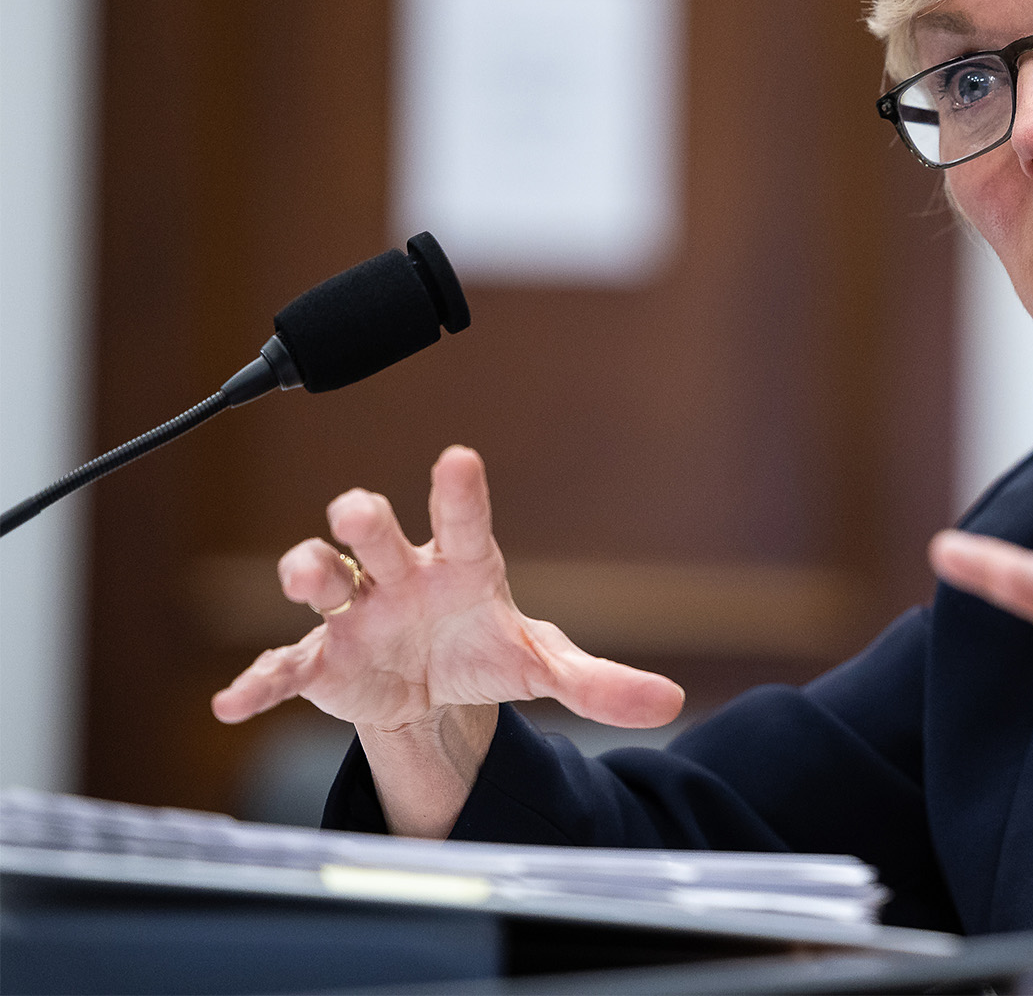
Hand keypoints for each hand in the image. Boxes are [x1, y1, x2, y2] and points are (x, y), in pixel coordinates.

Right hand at [212, 445, 683, 735]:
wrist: (434, 690)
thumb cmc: (485, 650)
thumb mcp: (542, 666)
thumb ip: (599, 681)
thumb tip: (670, 701)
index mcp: (461, 565)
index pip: (465, 520)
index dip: (461, 492)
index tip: (459, 459)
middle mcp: (400, 575)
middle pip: (376, 535)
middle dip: (365, 521)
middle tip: (357, 509)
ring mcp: (356, 614)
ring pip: (321, 581)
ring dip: (308, 574)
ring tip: (306, 576)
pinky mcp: (322, 661)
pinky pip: (283, 666)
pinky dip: (257, 682)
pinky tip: (233, 702)